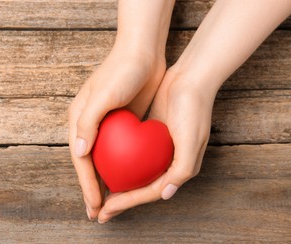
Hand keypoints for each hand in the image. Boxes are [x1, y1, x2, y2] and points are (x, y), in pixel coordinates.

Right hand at [69, 44, 165, 219]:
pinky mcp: (122, 123)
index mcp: (79, 118)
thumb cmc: (122, 71)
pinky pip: (118, 151)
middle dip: (91, 189)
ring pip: (103, 160)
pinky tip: (127, 180)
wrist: (143, 52)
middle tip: (97, 214)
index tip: (93, 206)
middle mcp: (90, 124)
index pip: (80, 159)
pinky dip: (119, 168)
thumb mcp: (103, 95)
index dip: (86, 184)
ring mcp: (106, 124)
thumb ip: (88, 122)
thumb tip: (79, 152)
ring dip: (105, 182)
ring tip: (110, 203)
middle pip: (89, 163)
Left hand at [97, 67, 214, 222]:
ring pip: (135, 173)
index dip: (128, 203)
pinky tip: (103, 163)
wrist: (189, 79)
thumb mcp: (191, 140)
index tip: (106, 209)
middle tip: (97, 211)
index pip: (149, 192)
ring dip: (118, 183)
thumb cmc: (192, 110)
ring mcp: (159, 149)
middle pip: (141, 187)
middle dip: (120, 200)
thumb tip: (164, 194)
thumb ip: (181, 170)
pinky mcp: (150, 136)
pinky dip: (119, 162)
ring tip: (98, 191)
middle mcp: (169, 163)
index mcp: (180, 169)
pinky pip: (132, 154)